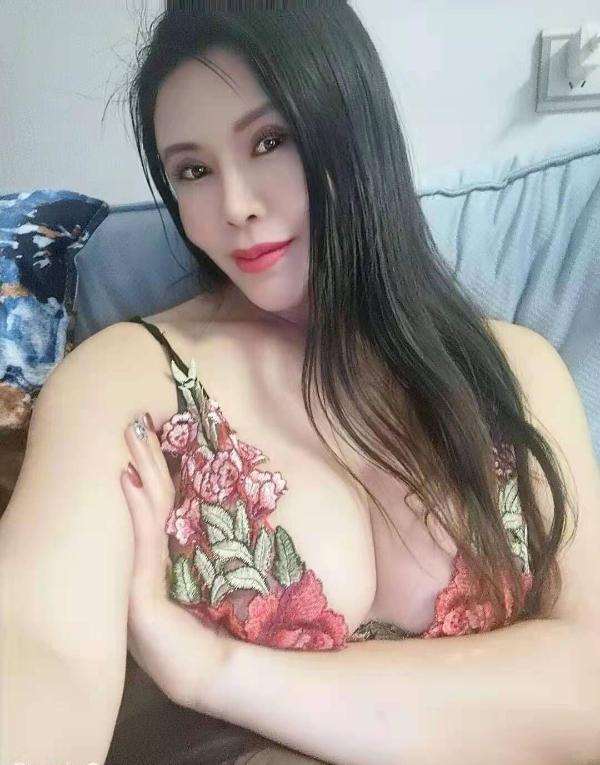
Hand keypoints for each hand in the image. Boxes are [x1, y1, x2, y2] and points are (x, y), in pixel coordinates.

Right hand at [120, 412, 233, 708]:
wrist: (217, 670)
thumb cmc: (221, 623)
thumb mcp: (213, 572)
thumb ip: (204, 543)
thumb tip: (215, 506)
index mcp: (160, 557)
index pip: (156, 505)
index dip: (153, 471)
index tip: (149, 438)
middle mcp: (144, 563)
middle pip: (146, 502)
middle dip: (141, 459)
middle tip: (136, 422)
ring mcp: (137, 578)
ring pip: (141, 514)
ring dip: (139, 471)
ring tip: (134, 437)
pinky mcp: (140, 595)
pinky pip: (143, 543)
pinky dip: (137, 510)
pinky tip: (131, 481)